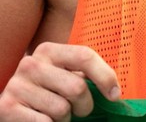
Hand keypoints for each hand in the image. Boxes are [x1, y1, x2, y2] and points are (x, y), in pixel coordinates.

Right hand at [0, 42, 119, 120]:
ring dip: (65, 119)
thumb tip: (114, 91)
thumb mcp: (63, 75)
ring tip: (55, 114)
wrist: (12, 107)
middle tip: (79, 110)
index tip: (115, 95)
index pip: (85, 56)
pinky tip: (42, 120)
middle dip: (85, 105)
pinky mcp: (7, 108)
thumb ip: (84, 75)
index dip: (105, 77)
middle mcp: (31, 64)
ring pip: (62, 109)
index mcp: (49, 50)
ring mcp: (17, 85)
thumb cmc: (46, 91)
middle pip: (77, 87)